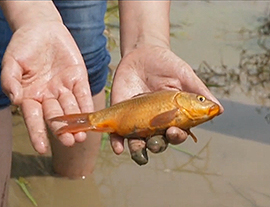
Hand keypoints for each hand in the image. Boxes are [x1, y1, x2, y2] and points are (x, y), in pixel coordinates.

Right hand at [1, 21, 92, 152]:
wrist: (42, 28)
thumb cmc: (23, 46)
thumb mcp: (11, 62)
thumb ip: (10, 81)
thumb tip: (15, 100)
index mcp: (31, 96)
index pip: (34, 118)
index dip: (38, 133)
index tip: (42, 148)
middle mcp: (49, 96)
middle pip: (56, 116)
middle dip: (62, 130)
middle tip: (69, 142)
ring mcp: (64, 88)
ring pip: (71, 108)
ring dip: (77, 122)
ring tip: (82, 136)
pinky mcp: (78, 79)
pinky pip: (83, 94)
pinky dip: (87, 105)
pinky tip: (91, 117)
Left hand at [110, 45, 222, 154]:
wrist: (142, 53)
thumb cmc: (167, 65)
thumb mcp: (184, 75)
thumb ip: (199, 91)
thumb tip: (220, 110)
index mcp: (173, 116)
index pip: (177, 133)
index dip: (177, 136)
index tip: (174, 131)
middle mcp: (155, 123)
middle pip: (157, 142)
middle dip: (157, 146)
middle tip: (156, 141)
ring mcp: (137, 120)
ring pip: (138, 143)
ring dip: (137, 150)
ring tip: (137, 149)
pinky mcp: (121, 115)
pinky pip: (118, 133)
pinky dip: (117, 142)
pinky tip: (117, 148)